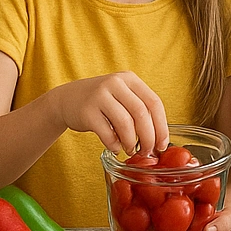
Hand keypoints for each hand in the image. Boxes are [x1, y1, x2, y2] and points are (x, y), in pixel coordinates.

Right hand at [51, 71, 169, 154]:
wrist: (67, 99)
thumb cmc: (101, 102)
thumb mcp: (122, 96)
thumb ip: (139, 109)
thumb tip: (159, 139)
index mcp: (129, 79)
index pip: (154, 102)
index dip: (161, 126)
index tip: (162, 144)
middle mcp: (115, 83)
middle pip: (141, 113)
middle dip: (148, 137)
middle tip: (147, 151)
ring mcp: (99, 96)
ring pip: (125, 123)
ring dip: (131, 142)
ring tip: (131, 150)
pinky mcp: (86, 111)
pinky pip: (107, 133)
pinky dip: (114, 145)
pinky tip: (115, 148)